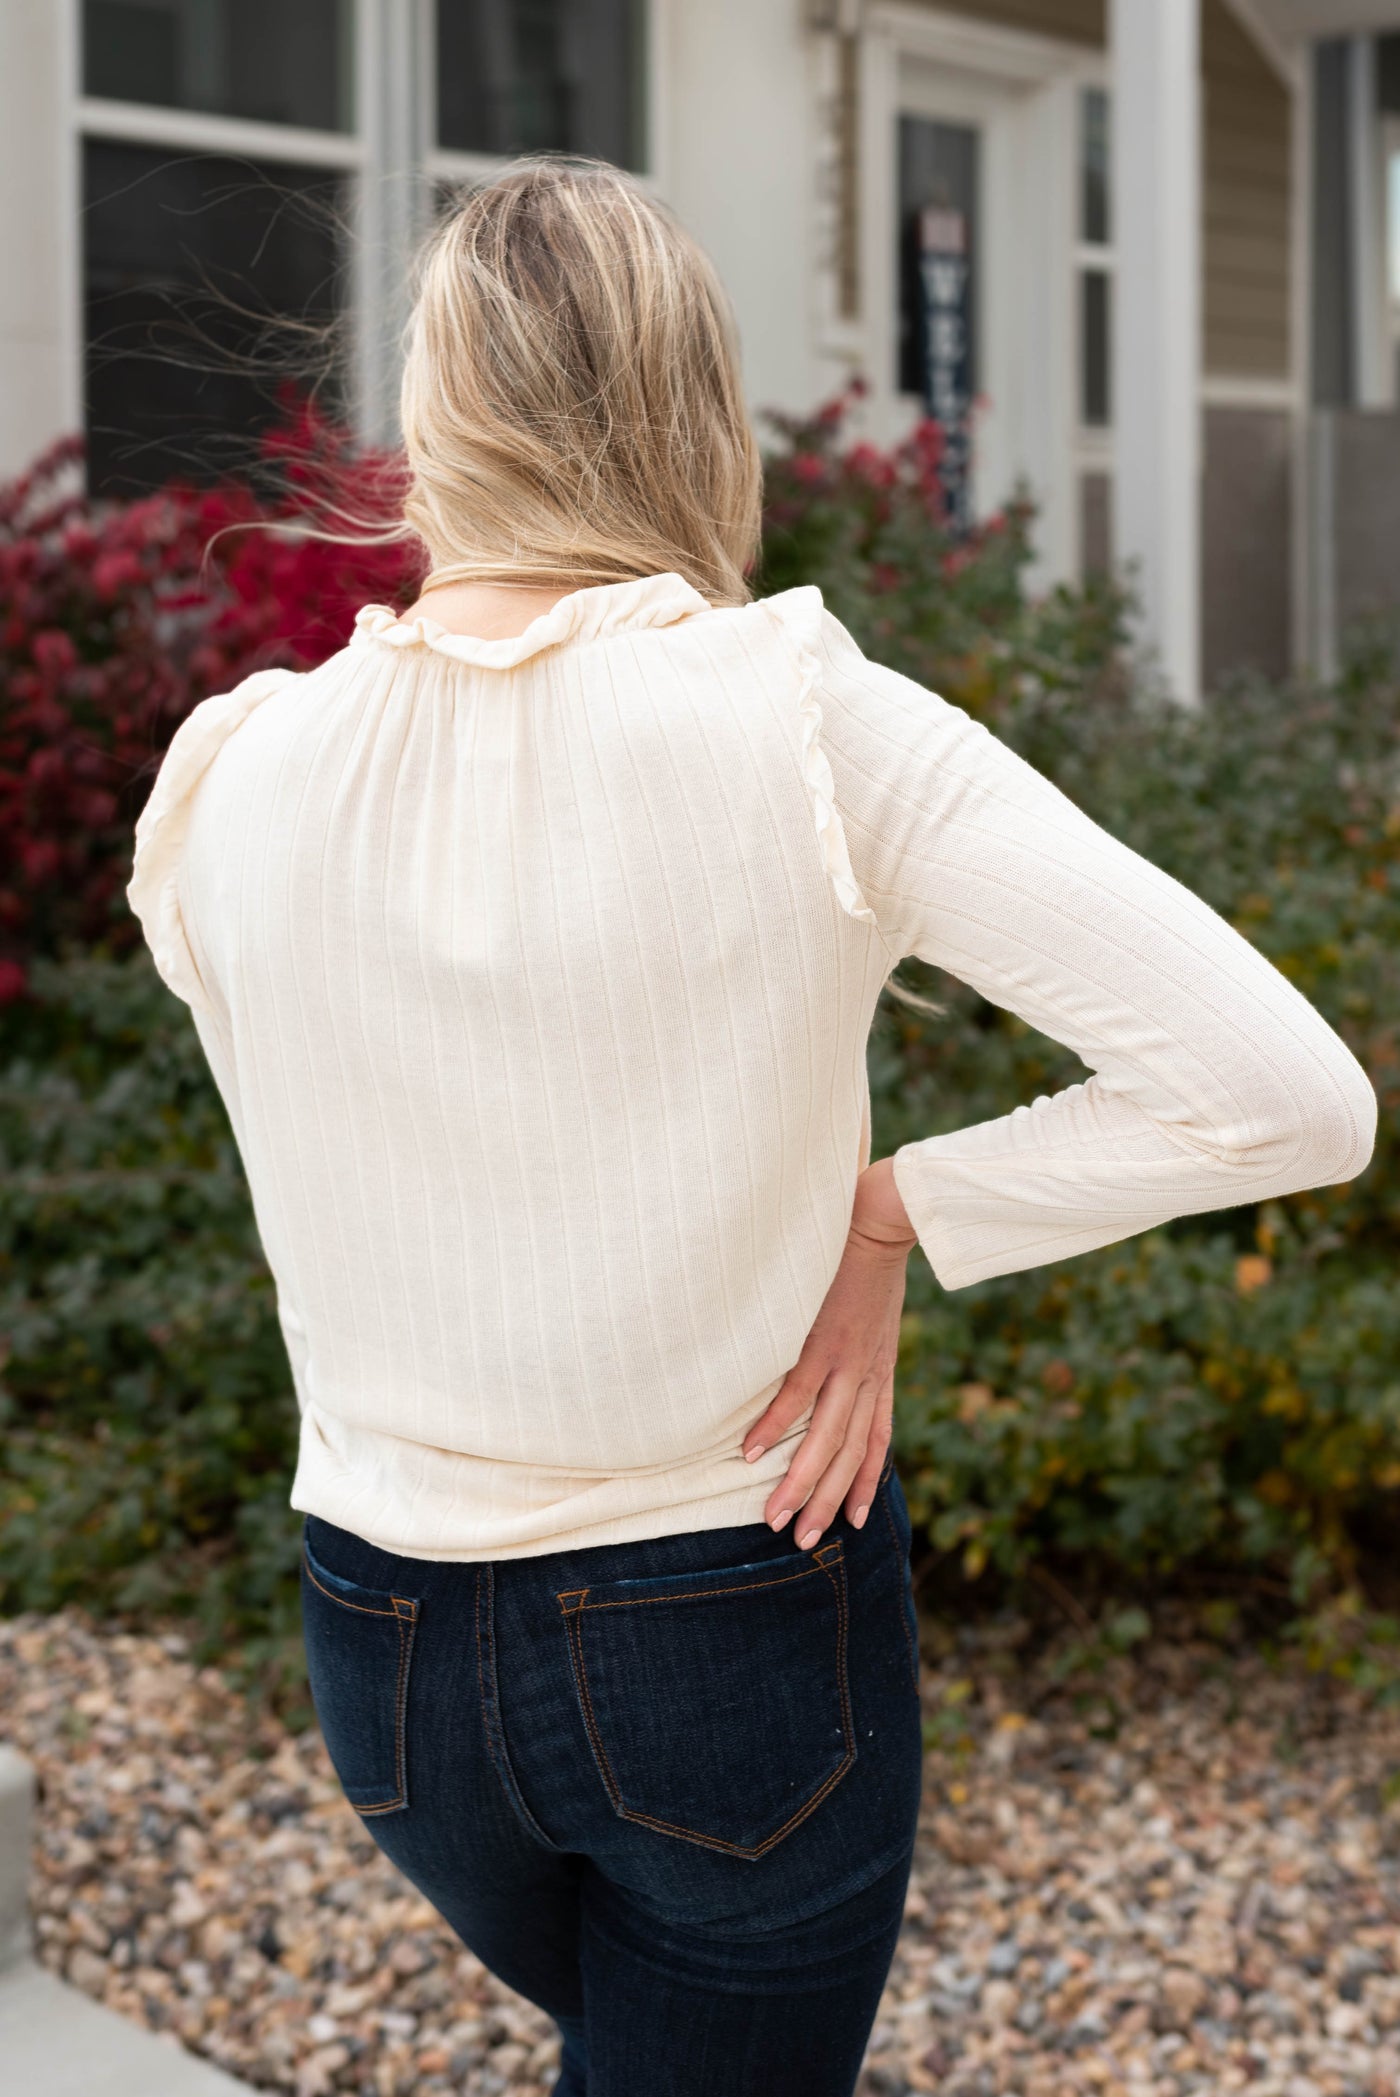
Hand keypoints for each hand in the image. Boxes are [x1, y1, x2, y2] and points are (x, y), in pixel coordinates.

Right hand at [742, 1156, 916, 1545]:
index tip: (855, 1522)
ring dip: (801, 1482)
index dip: (868, 1483)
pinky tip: (749, 1452)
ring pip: (826, 1438)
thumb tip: (841, 1353)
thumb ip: (861, 1341)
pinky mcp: (823, 1340)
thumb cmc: (872, 1259)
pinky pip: (796, 1394)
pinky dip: (773, 1426)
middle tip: (800, 1540)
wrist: (886, 1218)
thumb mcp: (877, 1313)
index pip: (878, 1441)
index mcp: (880, 1371)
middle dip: (826, 1502)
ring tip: (775, 1516)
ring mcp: (846, 1360)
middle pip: (849, 1454)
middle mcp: (867, 1375)